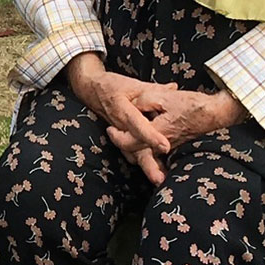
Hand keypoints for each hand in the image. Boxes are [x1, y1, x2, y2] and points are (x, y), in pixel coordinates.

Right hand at [62, 53, 173, 175]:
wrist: (90, 90)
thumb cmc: (111, 85)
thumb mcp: (132, 84)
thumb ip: (154, 89)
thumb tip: (174, 88)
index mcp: (122, 109)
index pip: (137, 124)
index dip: (150, 137)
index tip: (165, 146)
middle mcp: (119, 126)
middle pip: (134, 149)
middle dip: (147, 165)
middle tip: (160, 179)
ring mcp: (118, 136)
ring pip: (132, 155)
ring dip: (146, 168)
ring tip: (160, 181)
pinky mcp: (120, 140)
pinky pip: (131, 154)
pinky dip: (143, 163)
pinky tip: (155, 173)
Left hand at [108, 84, 246, 184]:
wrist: (217, 114)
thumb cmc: (192, 105)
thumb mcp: (165, 97)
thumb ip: (144, 100)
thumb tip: (132, 105)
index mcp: (157, 132)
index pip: (130, 141)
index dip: (117, 137)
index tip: (111, 128)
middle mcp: (163, 145)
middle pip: (137, 153)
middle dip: (123, 147)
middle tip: (113, 134)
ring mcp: (170, 148)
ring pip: (147, 153)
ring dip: (134, 149)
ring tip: (123, 140)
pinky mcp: (176, 146)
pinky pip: (157, 152)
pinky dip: (147, 149)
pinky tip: (143, 144)